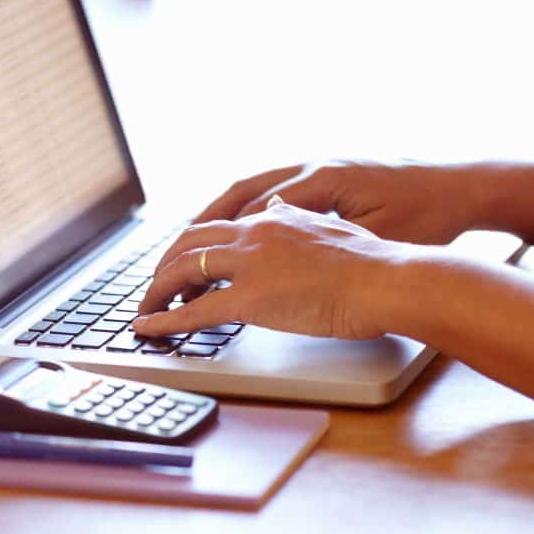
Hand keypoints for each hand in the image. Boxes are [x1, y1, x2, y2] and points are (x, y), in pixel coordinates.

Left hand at [133, 201, 406, 340]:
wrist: (388, 280)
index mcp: (275, 217)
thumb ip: (300, 219)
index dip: (196, 245)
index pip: (220, 226)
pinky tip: (149, 327)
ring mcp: (250, 264)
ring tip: (145, 307)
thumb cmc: (373, 263)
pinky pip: (193, 310)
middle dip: (165, 263)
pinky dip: (164, 319)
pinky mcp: (250, 298)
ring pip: (183, 270)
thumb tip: (281, 206)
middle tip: (155, 284)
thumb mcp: (332, 227)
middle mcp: (255, 233)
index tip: (184, 260)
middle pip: (190, 241)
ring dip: (157, 289)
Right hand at [194, 159, 480, 245]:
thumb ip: (331, 247)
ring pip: (252, 187)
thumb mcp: (381, 237)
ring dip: (218, 212)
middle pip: (241, 192)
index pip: (256, 211)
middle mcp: (314, 168)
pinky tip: (236, 229)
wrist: (464, 185)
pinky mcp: (328, 176)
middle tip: (173, 254)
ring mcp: (319, 168)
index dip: (220, 241)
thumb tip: (287, 261)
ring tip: (189, 240)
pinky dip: (245, 207)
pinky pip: (272, 189)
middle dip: (203, 223)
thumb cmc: (430, 213)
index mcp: (325, 180)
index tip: (194, 268)